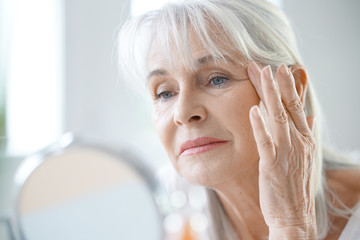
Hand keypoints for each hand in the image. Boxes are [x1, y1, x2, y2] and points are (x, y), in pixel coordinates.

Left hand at [247, 63, 316, 238]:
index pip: (296, 107)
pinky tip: (252, 109)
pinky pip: (265, 141)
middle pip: (287, 106)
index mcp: (305, 139)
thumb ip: (307, 135)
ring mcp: (286, 152)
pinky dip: (259, 125)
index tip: (280, 69)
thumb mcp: (306, 158)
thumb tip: (312, 117)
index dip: (288, 87)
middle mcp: (298, 142)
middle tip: (267, 64)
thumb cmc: (295, 187)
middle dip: (277, 84)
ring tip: (261, 75)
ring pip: (277, 117)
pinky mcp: (272, 164)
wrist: (294, 216)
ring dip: (269, 94)